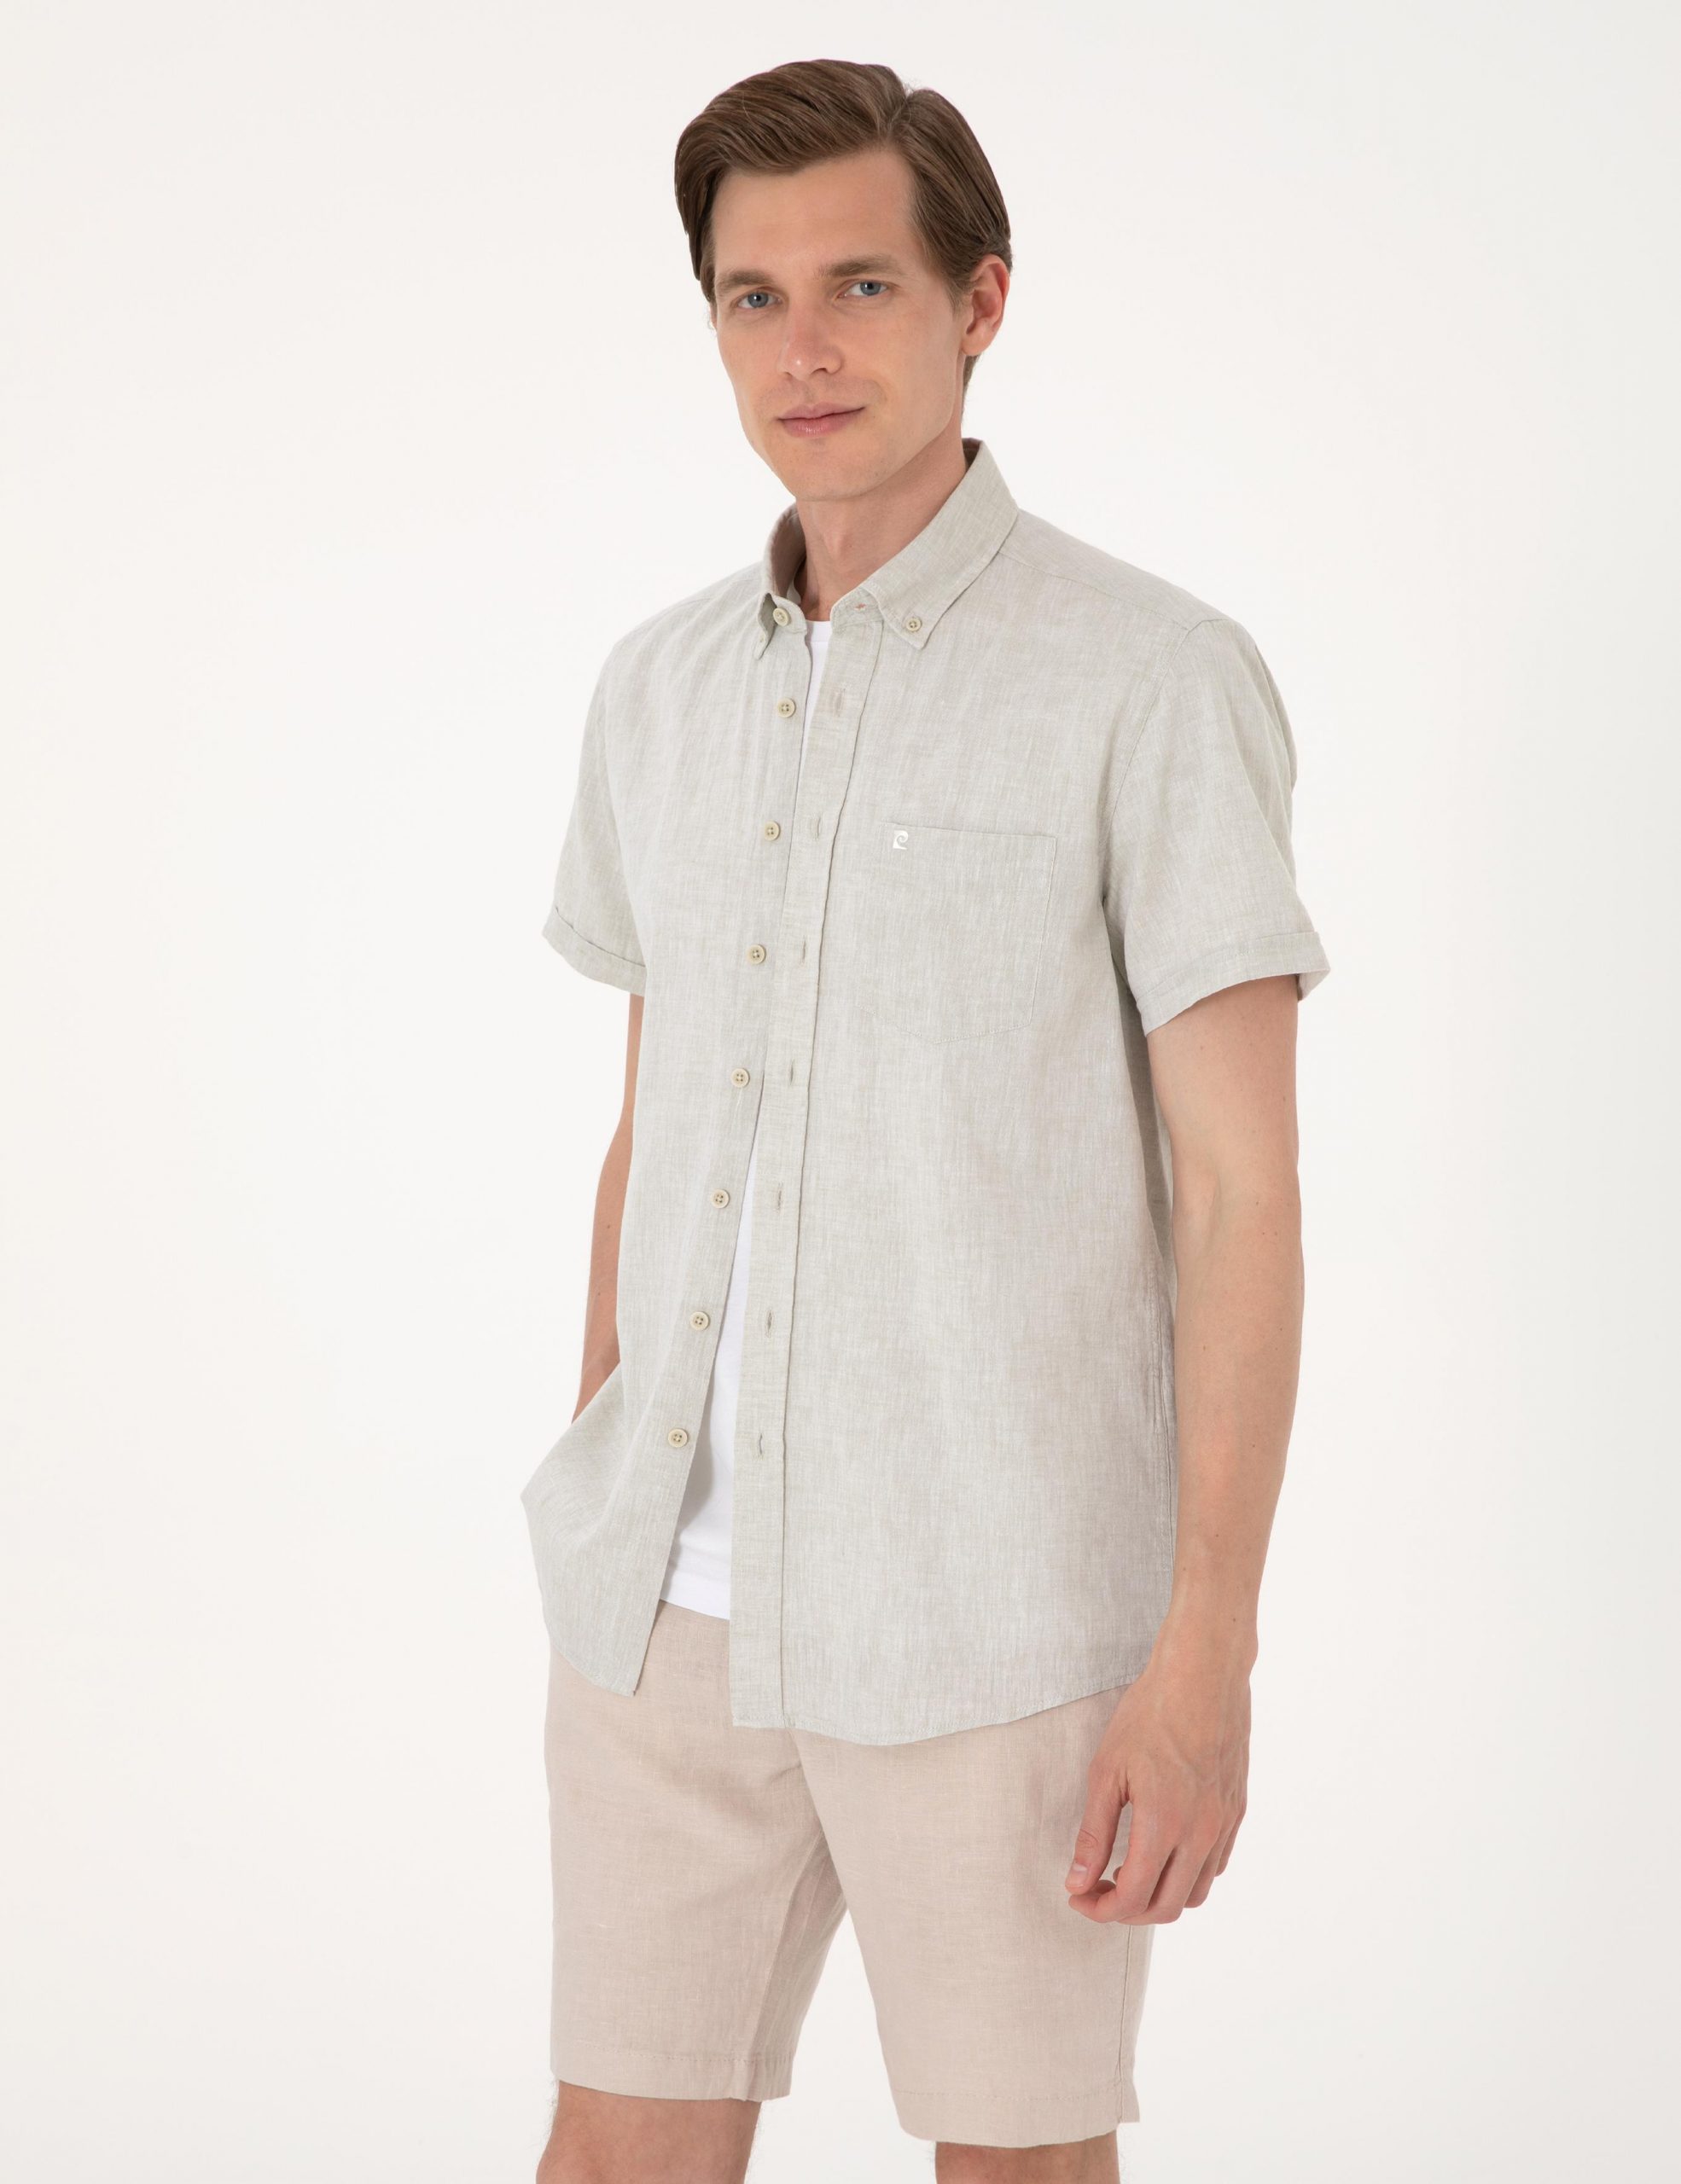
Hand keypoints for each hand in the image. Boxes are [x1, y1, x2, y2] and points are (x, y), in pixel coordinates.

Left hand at [1062, 1654, 1250, 1922]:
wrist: (1202, 1674)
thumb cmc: (1150, 1714)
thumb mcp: (1107, 1770)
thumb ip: (1092, 1834)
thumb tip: (1077, 1884)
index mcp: (1164, 1824)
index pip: (1133, 1898)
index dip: (1101, 1909)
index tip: (1079, 1897)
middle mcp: (1200, 1833)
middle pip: (1165, 1907)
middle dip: (1126, 1911)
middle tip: (1099, 1889)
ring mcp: (1223, 1824)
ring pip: (1195, 1894)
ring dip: (1159, 1897)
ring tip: (1129, 1872)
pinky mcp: (1236, 1812)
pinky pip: (1216, 1866)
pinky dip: (1187, 1876)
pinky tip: (1163, 1852)